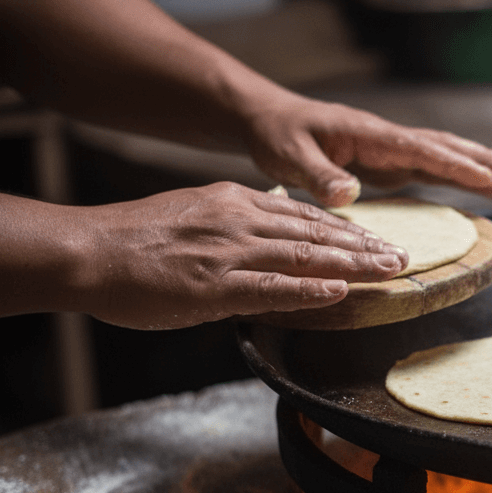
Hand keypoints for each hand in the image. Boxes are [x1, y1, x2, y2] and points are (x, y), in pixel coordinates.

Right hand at [78, 182, 408, 328]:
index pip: (305, 215)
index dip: (347, 229)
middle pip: (317, 232)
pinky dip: (310, 290)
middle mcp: (239, 219)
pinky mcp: (215, 285)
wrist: (87, 250)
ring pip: (306, 256)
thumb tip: (268, 233)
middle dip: (365, 245)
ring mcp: (229, 252)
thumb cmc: (134, 239)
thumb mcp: (192, 212)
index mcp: (234, 201)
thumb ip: (234, 221)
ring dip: (354, 264)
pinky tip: (342, 291)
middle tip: (404, 255)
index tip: (378, 239)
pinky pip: (272, 287)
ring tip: (391, 270)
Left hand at [244, 95, 491, 206]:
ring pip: (446, 156)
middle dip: (486, 160)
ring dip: (482, 166)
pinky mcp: (389, 163)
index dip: (453, 165)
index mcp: (370, 135)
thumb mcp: (290, 156)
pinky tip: (483, 184)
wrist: (270, 120)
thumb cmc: (279, 135)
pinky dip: (461, 175)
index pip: (420, 149)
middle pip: (446, 147)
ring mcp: (392, 150)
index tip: (485, 177)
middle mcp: (389, 140)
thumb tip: (348, 196)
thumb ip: (320, 176)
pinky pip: (433, 168)